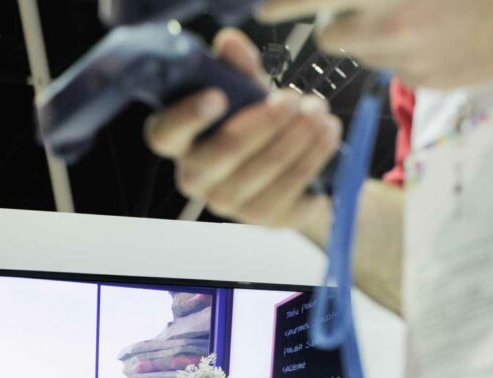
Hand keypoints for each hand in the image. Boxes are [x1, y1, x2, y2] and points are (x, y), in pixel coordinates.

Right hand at [144, 28, 341, 230]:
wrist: (298, 176)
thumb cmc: (262, 128)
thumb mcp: (251, 94)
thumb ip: (239, 69)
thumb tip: (230, 42)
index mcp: (182, 143)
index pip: (165, 134)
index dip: (186, 116)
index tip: (218, 96)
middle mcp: (197, 178)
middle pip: (222, 153)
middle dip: (263, 122)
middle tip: (292, 99)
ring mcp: (229, 204)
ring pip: (264, 168)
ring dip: (297, 135)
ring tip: (319, 110)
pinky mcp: (263, 218)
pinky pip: (290, 186)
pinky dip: (313, 155)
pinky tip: (328, 134)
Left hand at [258, 0, 492, 88]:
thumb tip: (335, 4)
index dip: (283, 5)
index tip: (263, 11)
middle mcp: (392, 24)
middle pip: (333, 36)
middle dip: (340, 22)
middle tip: (366, 9)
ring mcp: (410, 58)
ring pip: (365, 54)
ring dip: (375, 38)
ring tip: (414, 18)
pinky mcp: (427, 81)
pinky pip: (397, 70)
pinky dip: (407, 55)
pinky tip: (439, 36)